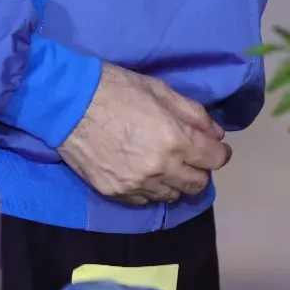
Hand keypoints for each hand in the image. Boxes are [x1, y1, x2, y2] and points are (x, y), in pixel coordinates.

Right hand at [58, 63, 231, 204]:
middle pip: (197, 184)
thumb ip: (194, 114)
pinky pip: (145, 201)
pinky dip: (152, 190)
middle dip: (201, 170)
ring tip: (168, 165)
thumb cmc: (117, 89)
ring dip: (177, 182)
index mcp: (175, 140)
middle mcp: (159, 169)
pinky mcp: (114, 193)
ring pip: (172, 196)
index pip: (214, 160)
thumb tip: (216, 134)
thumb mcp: (161, 90)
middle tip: (192, 156)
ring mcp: (136, 185)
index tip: (215, 148)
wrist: (69, 104)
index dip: (219, 153)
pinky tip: (146, 173)